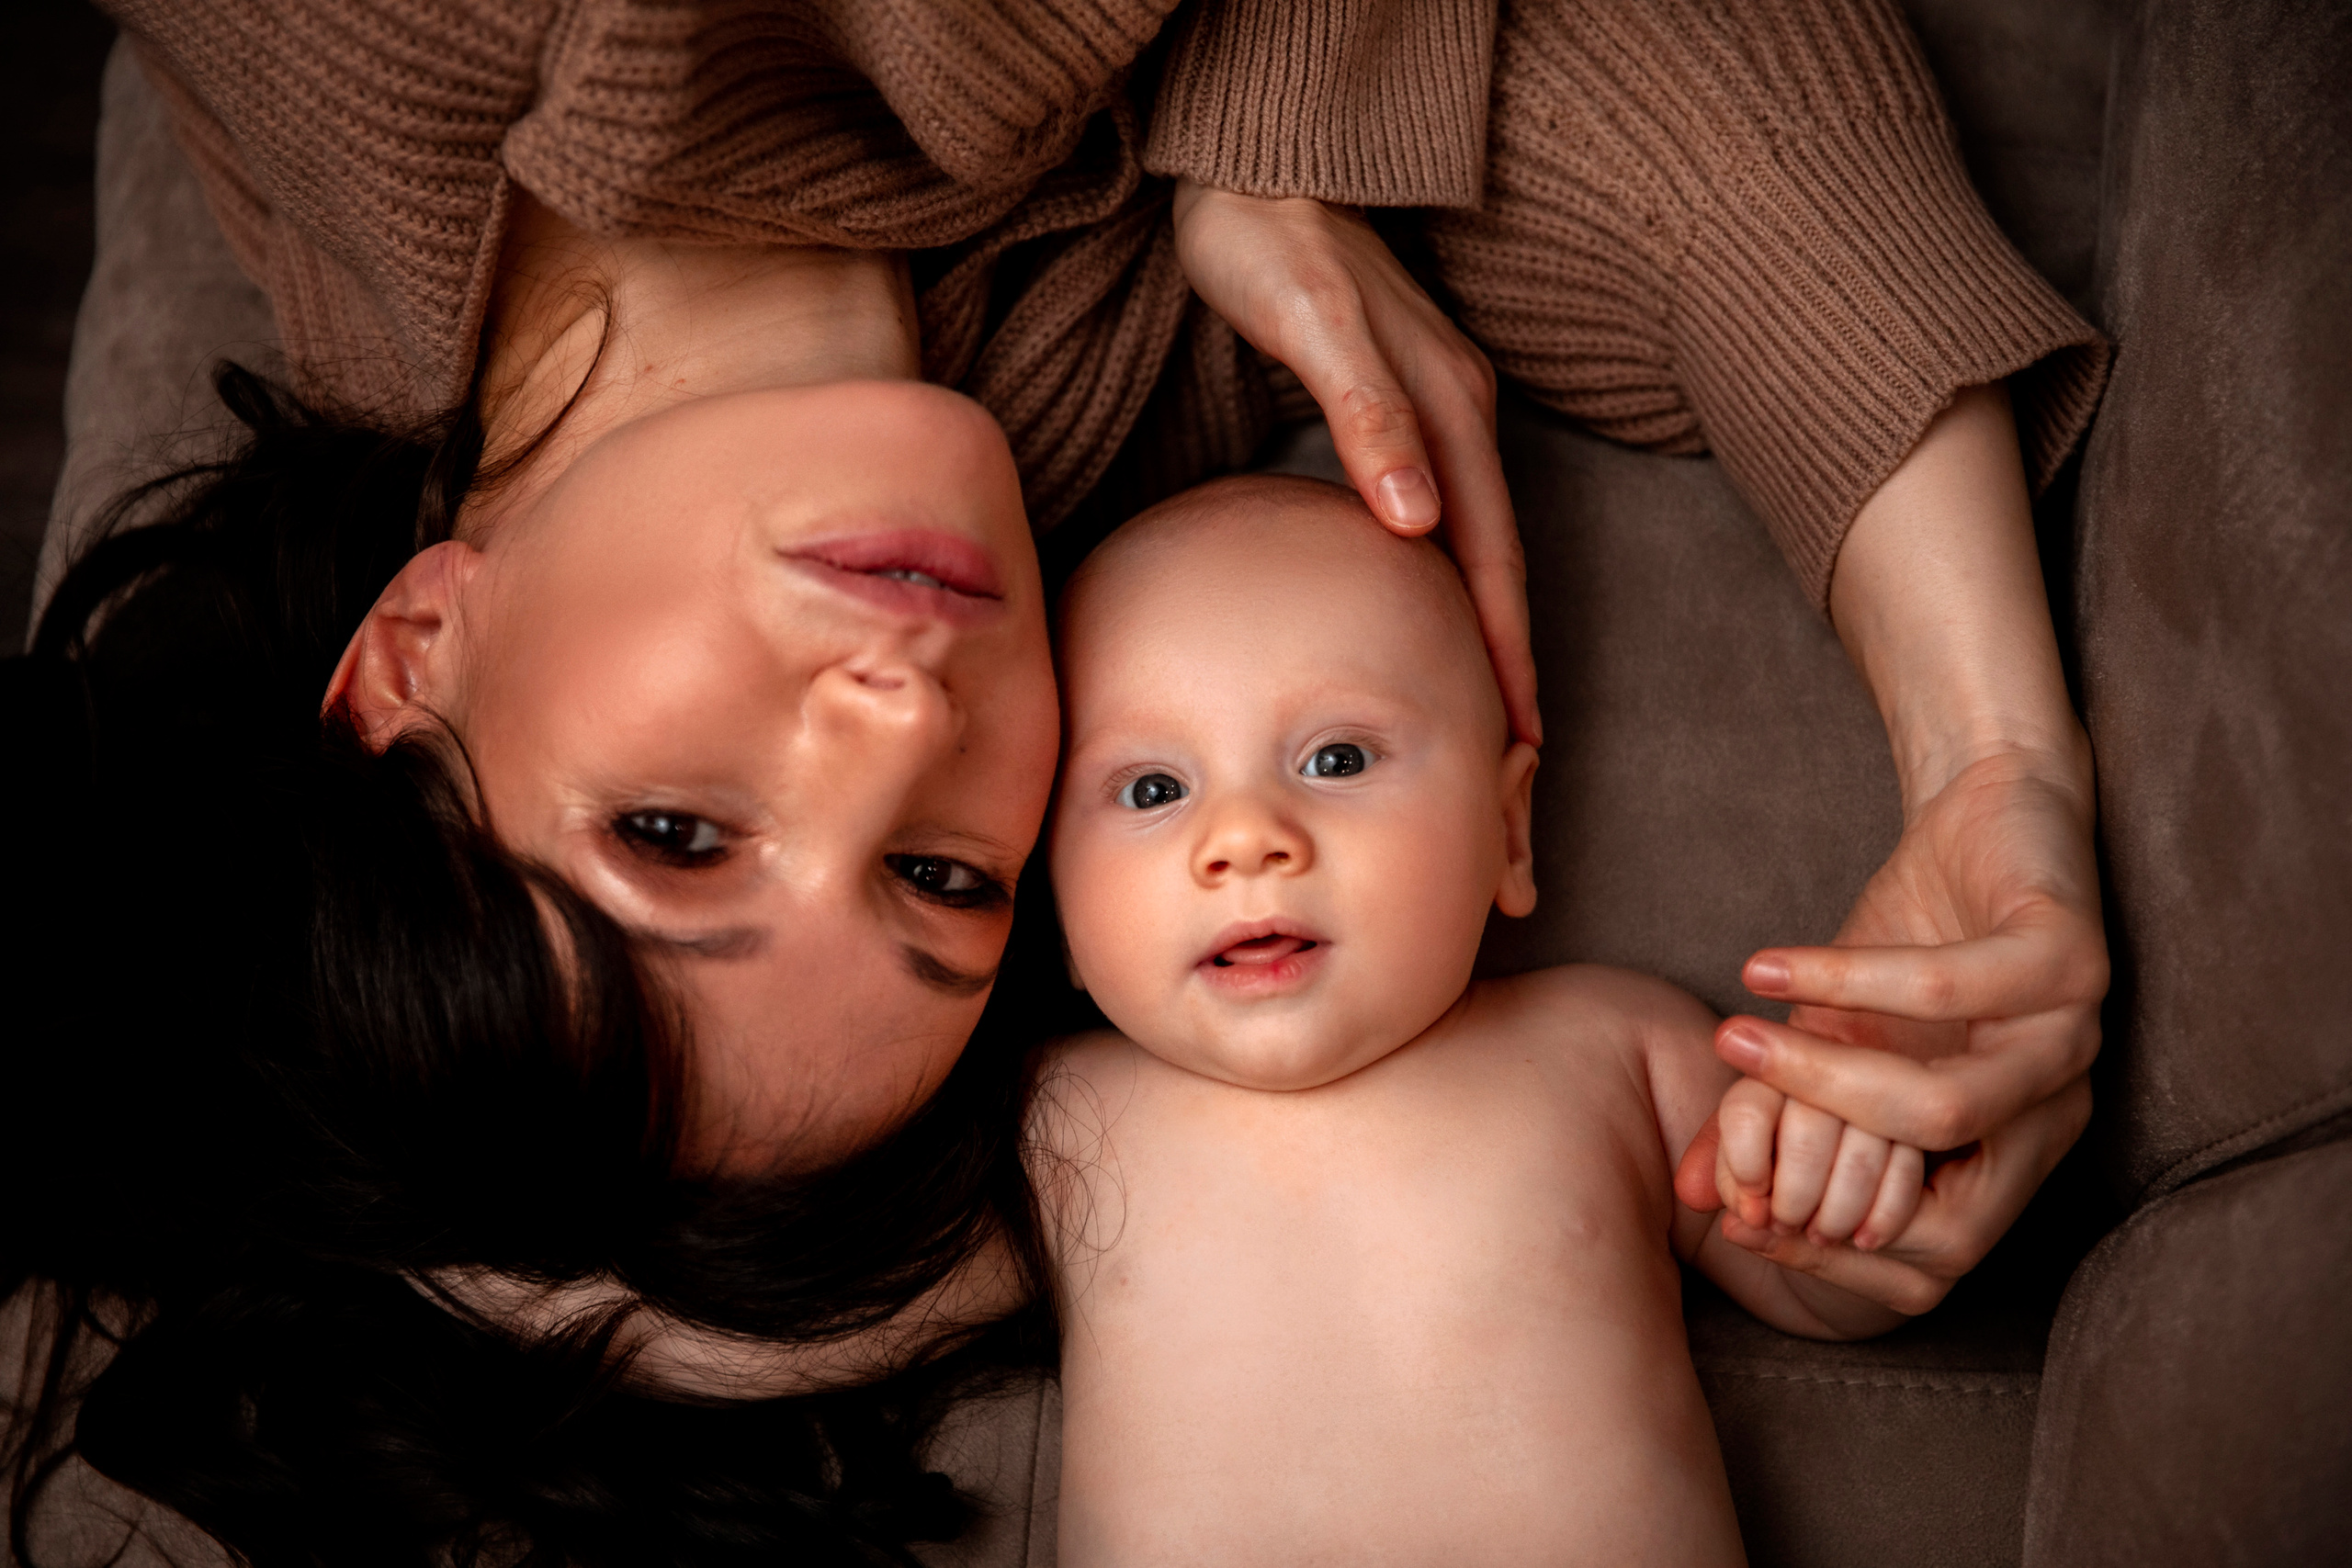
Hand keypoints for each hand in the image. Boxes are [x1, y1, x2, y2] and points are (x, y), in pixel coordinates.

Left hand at [1170, 180, 1539, 744]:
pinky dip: (1446, 581)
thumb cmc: (1271, 247)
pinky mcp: (1399, 410)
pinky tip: (1426, 619)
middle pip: (1498, 562)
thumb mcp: (1314, 324)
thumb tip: (1418, 522)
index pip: (1491, 555)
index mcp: (1447, 408)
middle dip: (1511, 661)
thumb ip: (1367, 416)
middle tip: (1519, 755)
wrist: (1255, 172)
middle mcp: (1457, 415)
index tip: (1521, 731)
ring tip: (1488, 711)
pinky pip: (1441, 518)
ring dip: (1483, 629)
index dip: (1505, 646)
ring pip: (1473, 544)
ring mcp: (1434, 412)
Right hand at [1676, 750, 2103, 1313]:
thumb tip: (1696, 1191)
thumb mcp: (1832, 1035)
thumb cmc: (1912, 931)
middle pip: (1947, 1204)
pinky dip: (1842, 981)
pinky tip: (1767, 967)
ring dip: (1823, 1078)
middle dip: (1820, 1173)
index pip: (1937, 1251)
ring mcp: (2073, 1037)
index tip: (1736, 1213)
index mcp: (2013, 1146)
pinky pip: (1946, 992)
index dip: (1836, 1251)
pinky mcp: (2069, 958)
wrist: (1991, 805)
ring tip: (1732, 1039)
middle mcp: (2056, 1108)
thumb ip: (1780, 1110)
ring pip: (1946, 1107)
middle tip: (1729, 1143)